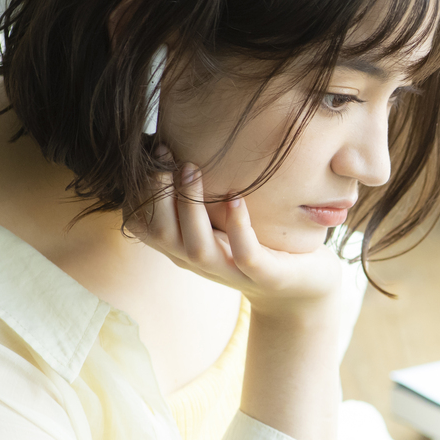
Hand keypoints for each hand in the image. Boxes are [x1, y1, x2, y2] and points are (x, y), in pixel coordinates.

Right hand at [133, 163, 351, 323]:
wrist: (303, 290)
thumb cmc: (258, 245)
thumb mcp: (220, 221)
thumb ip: (197, 199)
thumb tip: (175, 149)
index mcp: (184, 248)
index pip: (143, 227)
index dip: (136, 194)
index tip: (146, 156)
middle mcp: (201, 262)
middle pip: (161, 233)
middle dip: (158, 192)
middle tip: (165, 152)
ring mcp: (232, 272)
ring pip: (197, 246)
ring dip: (190, 205)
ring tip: (191, 167)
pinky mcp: (266, 276)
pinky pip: (245, 255)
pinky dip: (238, 227)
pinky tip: (236, 199)